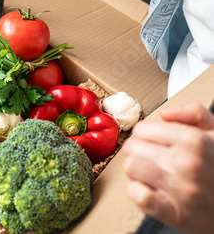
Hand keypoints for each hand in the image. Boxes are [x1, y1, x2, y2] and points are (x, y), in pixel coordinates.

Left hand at [123, 102, 213, 233]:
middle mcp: (187, 163)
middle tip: (153, 160)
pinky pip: (137, 195)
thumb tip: (166, 113)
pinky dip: (137, 192)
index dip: (146, 135)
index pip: (141, 129)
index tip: (154, 143)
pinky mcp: (174, 212)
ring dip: (136, 172)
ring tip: (153, 175)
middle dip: (138, 152)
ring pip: (130, 168)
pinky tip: (151, 190)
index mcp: (195, 140)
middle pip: (131, 147)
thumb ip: (194, 114)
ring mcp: (180, 189)